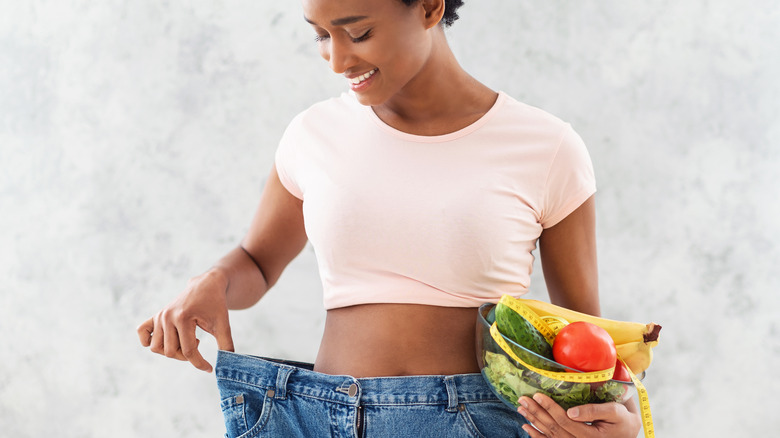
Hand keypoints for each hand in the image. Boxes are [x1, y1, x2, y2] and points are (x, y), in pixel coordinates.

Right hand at [137, 269, 234, 371]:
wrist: (206, 285)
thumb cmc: (215, 304)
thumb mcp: (223, 324)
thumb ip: (226, 344)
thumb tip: (228, 364)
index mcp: (183, 318)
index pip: (188, 351)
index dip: (200, 363)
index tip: (210, 369)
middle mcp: (167, 317)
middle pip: (170, 352)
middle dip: (186, 356)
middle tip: (198, 343)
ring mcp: (160, 316)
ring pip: (156, 347)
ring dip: (172, 350)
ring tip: (186, 339)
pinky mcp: (156, 316)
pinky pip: (142, 332)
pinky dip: (149, 340)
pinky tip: (166, 339)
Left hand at [517, 393, 641, 437]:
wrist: (629, 433)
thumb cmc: (624, 419)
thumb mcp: (615, 412)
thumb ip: (594, 411)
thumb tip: (571, 411)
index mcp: (590, 435)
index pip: (564, 420)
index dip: (549, 408)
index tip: (537, 395)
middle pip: (553, 428)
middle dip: (536, 413)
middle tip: (522, 399)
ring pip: (550, 435)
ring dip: (533, 422)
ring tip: (521, 409)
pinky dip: (537, 436)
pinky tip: (526, 428)